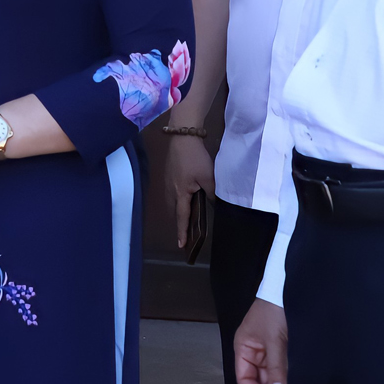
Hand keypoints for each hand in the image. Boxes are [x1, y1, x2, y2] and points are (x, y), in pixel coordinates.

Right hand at [165, 132, 215, 249]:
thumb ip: (212, 193)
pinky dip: (178, 202)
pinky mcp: (169, 175)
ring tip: (186, 220)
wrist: (182, 137)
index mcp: (181, 193)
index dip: (182, 232)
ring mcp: (168, 182)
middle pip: (175, 212)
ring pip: (173, 203)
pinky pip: (172, 194)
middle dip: (179, 224)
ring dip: (178, 212)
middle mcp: (171, 190)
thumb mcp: (208, 177)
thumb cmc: (195, 158)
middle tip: (186, 235)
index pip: (182, 217)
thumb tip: (215, 204)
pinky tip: (185, 199)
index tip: (181, 245)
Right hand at [234, 299, 287, 383]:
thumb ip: (275, 369)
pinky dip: (286, 378)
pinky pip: (281, 369)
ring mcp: (268, 352)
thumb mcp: (274, 341)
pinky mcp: (281, 350)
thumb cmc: (273, 309)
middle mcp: (254, 352)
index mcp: (243, 348)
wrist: (288, 292)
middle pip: (258, 380)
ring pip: (271, 376)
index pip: (244, 378)